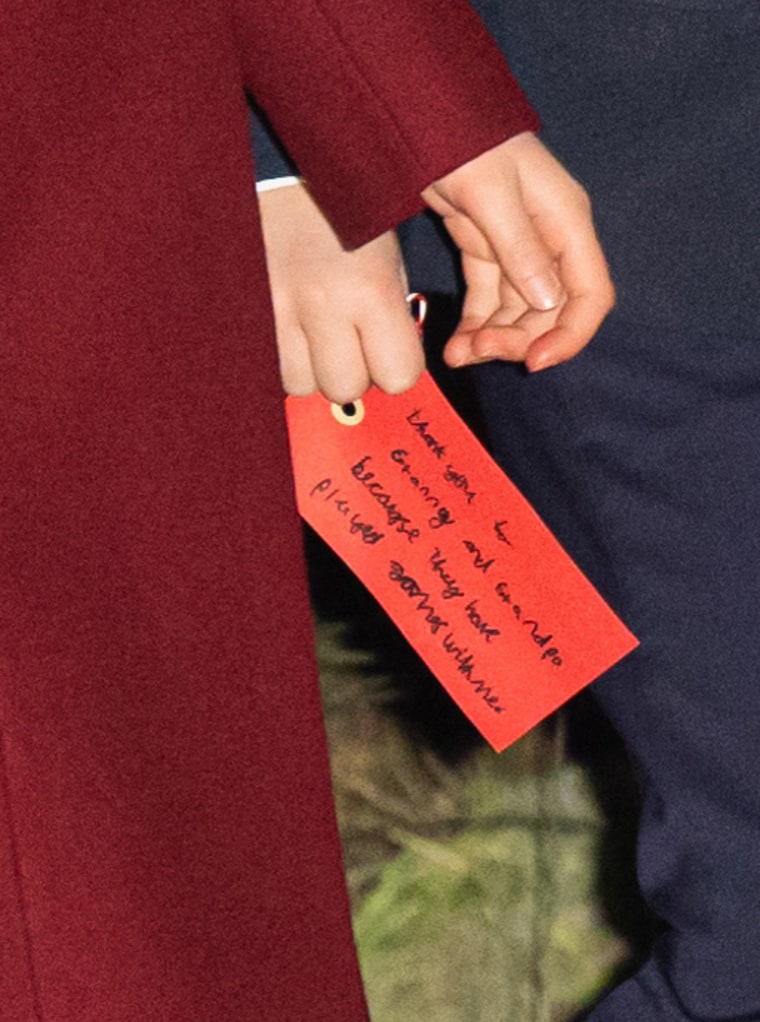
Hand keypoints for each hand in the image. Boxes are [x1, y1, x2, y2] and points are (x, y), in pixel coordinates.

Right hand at [258, 182, 422, 403]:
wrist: (277, 166)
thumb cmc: (340, 210)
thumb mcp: (386, 257)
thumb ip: (392, 314)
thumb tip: (392, 368)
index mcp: (370, 289)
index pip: (400, 377)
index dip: (396, 367)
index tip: (387, 347)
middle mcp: (323, 305)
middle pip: (347, 389)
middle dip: (351, 372)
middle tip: (346, 338)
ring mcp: (277, 310)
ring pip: (301, 385)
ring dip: (310, 368)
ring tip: (311, 330)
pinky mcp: (244, 310)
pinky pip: (266, 367)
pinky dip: (279, 357)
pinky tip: (286, 327)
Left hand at [422, 132, 614, 371]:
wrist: (425, 118)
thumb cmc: (464, 142)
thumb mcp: (490, 193)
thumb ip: (519, 248)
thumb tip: (548, 302)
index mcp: (566, 224)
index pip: (590, 294)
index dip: (570, 335)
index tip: (536, 360)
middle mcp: (549, 242)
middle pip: (551, 313)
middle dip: (519, 339)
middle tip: (479, 350)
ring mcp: (518, 251)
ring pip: (518, 313)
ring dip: (492, 340)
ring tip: (458, 354)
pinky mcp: (486, 254)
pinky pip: (488, 302)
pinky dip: (474, 326)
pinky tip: (455, 347)